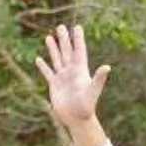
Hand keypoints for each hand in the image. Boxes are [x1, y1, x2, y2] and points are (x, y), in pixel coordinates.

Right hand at [36, 24, 111, 145]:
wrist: (78, 119)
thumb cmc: (87, 106)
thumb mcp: (93, 91)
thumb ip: (99, 78)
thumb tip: (107, 67)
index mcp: (80, 71)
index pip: (79, 51)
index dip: (78, 39)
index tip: (77, 27)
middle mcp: (72, 72)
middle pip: (67, 52)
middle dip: (64, 39)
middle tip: (61, 26)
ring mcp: (63, 78)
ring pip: (57, 59)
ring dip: (53, 49)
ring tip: (49, 37)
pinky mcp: (55, 85)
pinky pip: (48, 73)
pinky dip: (43, 66)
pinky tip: (38, 59)